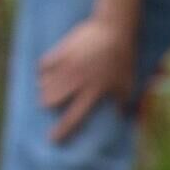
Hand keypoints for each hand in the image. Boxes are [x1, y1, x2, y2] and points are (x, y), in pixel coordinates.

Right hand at [36, 18, 137, 143]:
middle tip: (50, 105)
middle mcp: (77, 81)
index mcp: (93, 92)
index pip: (74, 117)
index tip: (53, 140)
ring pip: (44, 84)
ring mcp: (67, 65)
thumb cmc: (122, 58)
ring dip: (44, 89)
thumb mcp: (127, 83)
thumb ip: (123, 102)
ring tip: (47, 89)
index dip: (63, 131)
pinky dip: (42, 71)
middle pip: (51, 101)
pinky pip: (43, 65)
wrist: (113, 29)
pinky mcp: (61, 51)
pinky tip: (44, 72)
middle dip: (48, 106)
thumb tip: (122, 118)